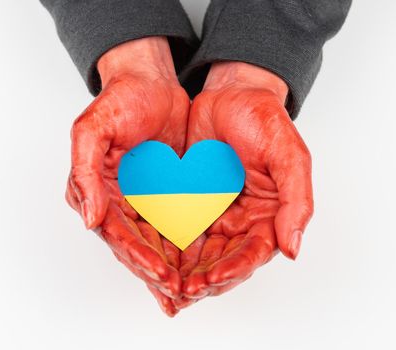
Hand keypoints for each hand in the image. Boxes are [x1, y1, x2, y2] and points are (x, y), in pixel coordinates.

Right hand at [65, 37, 189, 315]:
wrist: (150, 84)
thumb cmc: (118, 102)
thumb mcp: (91, 131)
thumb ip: (84, 173)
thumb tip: (90, 219)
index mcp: (97, 192)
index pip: (117, 233)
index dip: (136, 255)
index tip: (159, 273)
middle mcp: (119, 201)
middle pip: (137, 245)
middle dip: (155, 270)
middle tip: (177, 291)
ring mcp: (143, 198)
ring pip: (157, 241)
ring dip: (171, 266)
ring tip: (189, 289)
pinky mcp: (166, 192)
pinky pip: (175, 223)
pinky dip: (184, 245)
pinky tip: (199, 262)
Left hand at [179, 62, 313, 303]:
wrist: (231, 95)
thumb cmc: (265, 122)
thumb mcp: (289, 157)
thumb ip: (296, 202)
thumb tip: (293, 249)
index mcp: (268, 216)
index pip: (251, 254)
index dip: (232, 270)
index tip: (208, 280)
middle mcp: (241, 221)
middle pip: (222, 261)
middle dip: (202, 280)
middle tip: (181, 292)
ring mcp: (214, 212)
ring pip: (198, 252)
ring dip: (183, 271)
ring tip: (164, 284)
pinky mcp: (190, 201)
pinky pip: (178, 229)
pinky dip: (168, 247)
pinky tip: (153, 259)